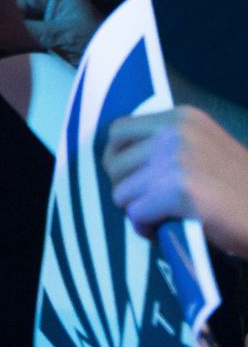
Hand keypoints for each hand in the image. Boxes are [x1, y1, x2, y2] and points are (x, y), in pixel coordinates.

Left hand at [103, 107, 247, 255]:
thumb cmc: (239, 190)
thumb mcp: (204, 149)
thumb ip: (167, 144)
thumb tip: (116, 157)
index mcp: (181, 118)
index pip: (119, 131)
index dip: (118, 159)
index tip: (132, 179)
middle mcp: (176, 132)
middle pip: (114, 162)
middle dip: (125, 189)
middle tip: (147, 205)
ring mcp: (177, 160)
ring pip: (121, 191)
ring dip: (135, 211)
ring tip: (160, 219)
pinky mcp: (180, 191)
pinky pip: (136, 213)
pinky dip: (145, 228)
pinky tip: (164, 231)